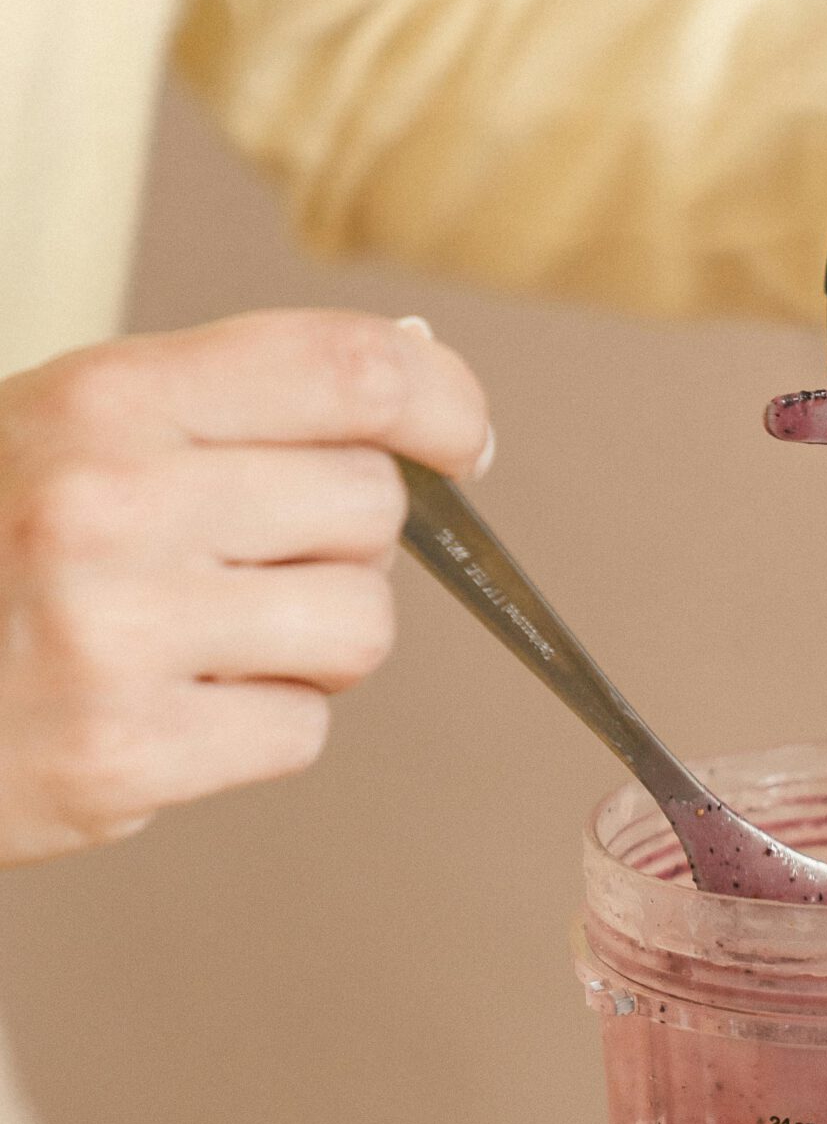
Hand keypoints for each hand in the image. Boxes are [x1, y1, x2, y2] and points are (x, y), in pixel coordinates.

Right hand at [0, 311, 489, 863]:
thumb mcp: (68, 432)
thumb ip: (224, 410)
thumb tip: (419, 390)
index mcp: (108, 400)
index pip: (349, 370)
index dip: (441, 401)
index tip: (461, 441)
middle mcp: (115, 504)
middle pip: (371, 511)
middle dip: (346, 543)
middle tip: (257, 565)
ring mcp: (120, 635)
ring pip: (358, 629)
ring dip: (315, 646)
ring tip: (210, 641)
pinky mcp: (127, 753)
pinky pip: (301, 733)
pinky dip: (259, 729)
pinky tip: (171, 707)